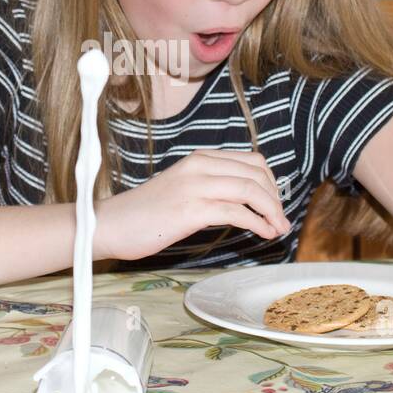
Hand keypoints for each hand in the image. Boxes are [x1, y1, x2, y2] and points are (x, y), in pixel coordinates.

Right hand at [93, 149, 291, 260]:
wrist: (111, 224)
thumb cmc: (145, 213)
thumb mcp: (183, 188)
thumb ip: (210, 186)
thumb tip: (244, 200)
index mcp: (200, 158)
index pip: (252, 160)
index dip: (271, 183)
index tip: (275, 204)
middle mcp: (200, 166)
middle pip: (257, 173)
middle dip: (276, 198)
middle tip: (281, 220)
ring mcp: (195, 186)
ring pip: (250, 190)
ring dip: (272, 211)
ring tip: (278, 229)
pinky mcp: (191, 210)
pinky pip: (236, 212)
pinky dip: (258, 223)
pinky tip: (264, 234)